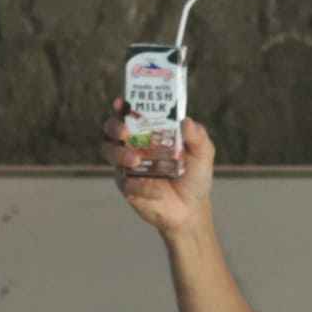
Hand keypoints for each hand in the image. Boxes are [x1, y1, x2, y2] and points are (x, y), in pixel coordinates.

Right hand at [106, 111, 218, 237]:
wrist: (190, 209)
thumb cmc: (194, 176)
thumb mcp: (202, 155)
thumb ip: (198, 138)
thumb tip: (187, 122)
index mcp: (150, 131)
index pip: (132, 113)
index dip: (123, 106)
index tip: (122, 102)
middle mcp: (134, 144)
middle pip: (111, 129)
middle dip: (114, 126)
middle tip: (124, 132)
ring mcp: (127, 164)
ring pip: (109, 151)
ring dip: (119, 154)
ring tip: (136, 161)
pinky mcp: (126, 185)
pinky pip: (124, 181)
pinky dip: (137, 184)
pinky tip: (155, 190)